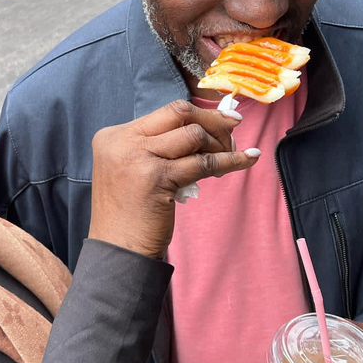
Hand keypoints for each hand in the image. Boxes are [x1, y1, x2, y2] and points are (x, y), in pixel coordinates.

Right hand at [88, 100, 259, 258]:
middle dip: (213, 119)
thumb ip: (156, 146)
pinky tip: (248, 158)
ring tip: (227, 157)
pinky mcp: (158, 178)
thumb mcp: (132, 168)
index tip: (224, 117)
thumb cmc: (129, 212)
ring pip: (194, 134)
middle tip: (235, 127)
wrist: (117, 250)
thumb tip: (202, 127)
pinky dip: (231, 160)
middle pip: (179, 113)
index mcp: (114, 135)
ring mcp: (139, 158)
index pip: (166, 112)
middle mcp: (123, 141)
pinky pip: (204, 162)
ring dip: (219, 144)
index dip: (199, 113)